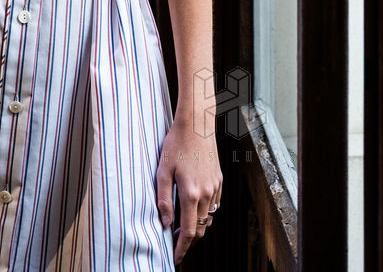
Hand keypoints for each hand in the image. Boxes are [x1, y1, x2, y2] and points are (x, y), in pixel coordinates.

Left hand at [154, 115, 222, 264]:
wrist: (197, 124)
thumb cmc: (176, 145)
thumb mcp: (162, 172)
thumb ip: (163, 200)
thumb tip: (165, 224)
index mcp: (191, 194)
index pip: (188, 231)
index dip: (182, 248)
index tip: (175, 258)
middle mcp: (207, 194)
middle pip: (200, 229)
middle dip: (188, 241)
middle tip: (175, 245)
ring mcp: (215, 188)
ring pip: (208, 218)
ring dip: (197, 228)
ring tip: (182, 229)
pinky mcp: (219, 180)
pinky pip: (214, 205)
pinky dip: (204, 214)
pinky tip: (193, 210)